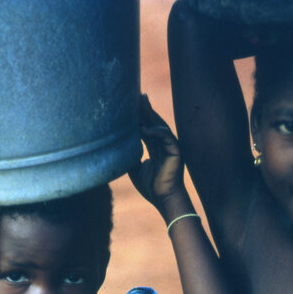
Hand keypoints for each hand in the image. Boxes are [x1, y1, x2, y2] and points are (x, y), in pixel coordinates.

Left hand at [129, 95, 186, 211]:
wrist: (164, 199)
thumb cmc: (151, 187)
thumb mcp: (134, 169)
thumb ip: (129, 156)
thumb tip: (116, 149)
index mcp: (155, 148)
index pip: (146, 128)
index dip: (138, 117)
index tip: (130, 104)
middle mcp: (163, 145)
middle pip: (153, 122)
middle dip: (145, 108)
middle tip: (137, 94)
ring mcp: (171, 147)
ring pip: (160, 125)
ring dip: (150, 114)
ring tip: (141, 102)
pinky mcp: (176, 151)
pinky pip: (166, 137)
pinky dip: (156, 132)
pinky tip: (145, 128)